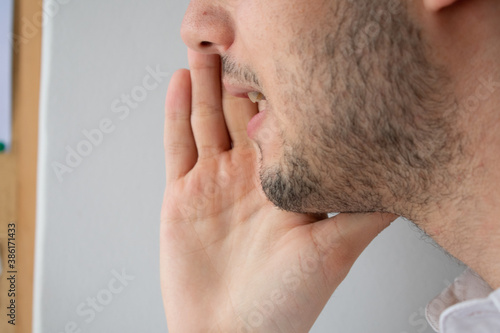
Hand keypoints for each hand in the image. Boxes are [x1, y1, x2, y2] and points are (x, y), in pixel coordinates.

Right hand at [160, 49, 396, 332]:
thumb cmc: (284, 303)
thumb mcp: (334, 250)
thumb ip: (362, 209)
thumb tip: (401, 177)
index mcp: (284, 183)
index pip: (284, 122)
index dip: (284, 86)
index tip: (287, 52)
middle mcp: (251, 177)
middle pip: (244, 112)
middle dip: (243, 73)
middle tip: (243, 36)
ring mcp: (215, 182)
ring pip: (209, 119)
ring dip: (208, 82)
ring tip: (208, 46)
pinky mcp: (182, 194)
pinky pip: (178, 144)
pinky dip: (177, 113)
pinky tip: (181, 82)